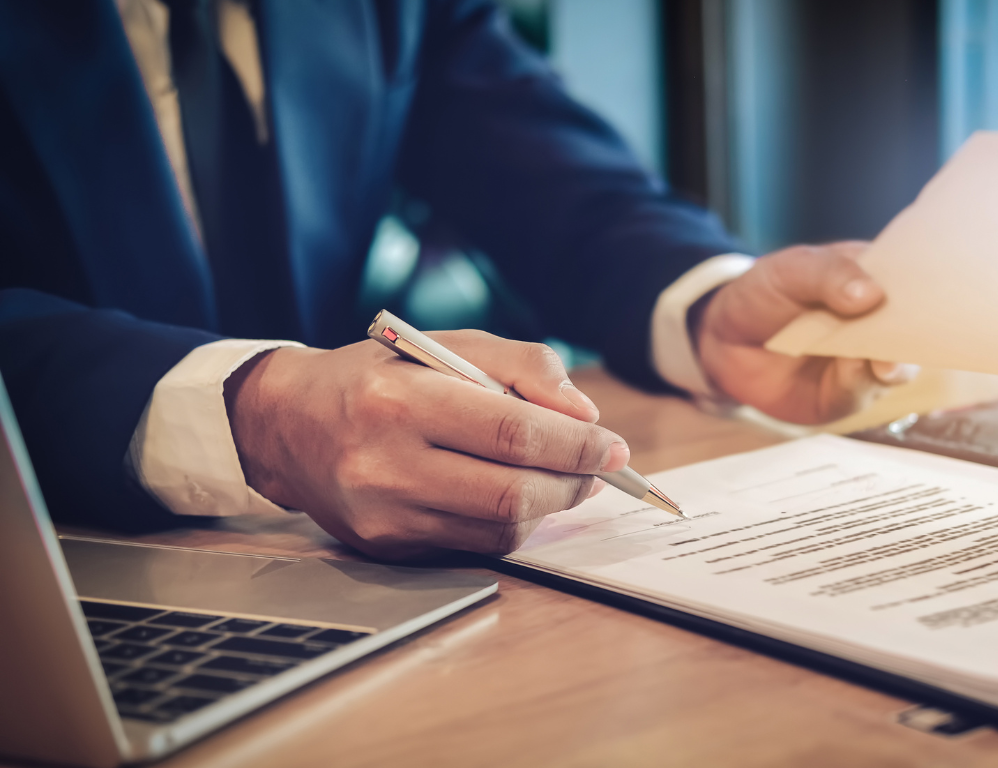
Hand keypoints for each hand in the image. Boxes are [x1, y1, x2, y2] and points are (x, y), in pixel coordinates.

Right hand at [223, 332, 626, 558]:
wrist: (288, 424)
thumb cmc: (379, 375)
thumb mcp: (448, 345)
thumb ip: (524, 367)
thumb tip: (584, 416)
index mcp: (400, 401)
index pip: (513, 433)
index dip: (577, 445)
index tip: (613, 446)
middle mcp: (385, 464)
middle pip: (512, 492)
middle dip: (573, 482)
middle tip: (599, 468)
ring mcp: (383, 516)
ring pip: (499, 528)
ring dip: (549, 507)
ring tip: (564, 479)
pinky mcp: (387, 547)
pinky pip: (474, 545)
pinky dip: (511, 523)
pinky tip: (518, 497)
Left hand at [693, 242, 914, 423]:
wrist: (726, 341)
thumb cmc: (765, 293)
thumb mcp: (791, 270)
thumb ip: (829, 275)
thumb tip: (871, 294)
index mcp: (878, 279)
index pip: (918, 281)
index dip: (932, 286)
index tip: (937, 290)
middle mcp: (882, 322)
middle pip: (919, 330)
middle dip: (920, 332)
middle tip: (912, 332)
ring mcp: (868, 360)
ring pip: (899, 366)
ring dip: (893, 362)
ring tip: (882, 358)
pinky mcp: (849, 393)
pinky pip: (863, 391)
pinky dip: (859, 381)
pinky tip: (850, 367)